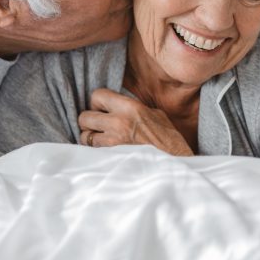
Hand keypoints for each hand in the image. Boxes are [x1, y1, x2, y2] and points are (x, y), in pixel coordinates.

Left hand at [78, 88, 193, 155]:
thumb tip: (121, 105)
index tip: (102, 108)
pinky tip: (106, 152)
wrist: (175, 163)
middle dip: (89, 121)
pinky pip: (92, 152)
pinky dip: (95, 152)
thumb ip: (135, 108)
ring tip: (101, 140)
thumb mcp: (156, 115)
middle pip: (84, 117)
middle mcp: (118, 122)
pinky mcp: (111, 158)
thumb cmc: (169, 140)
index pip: (97, 95)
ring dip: (90, 138)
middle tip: (98, 125)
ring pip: (85, 136)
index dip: (97, 102)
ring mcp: (113, 142)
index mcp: (130, 107)